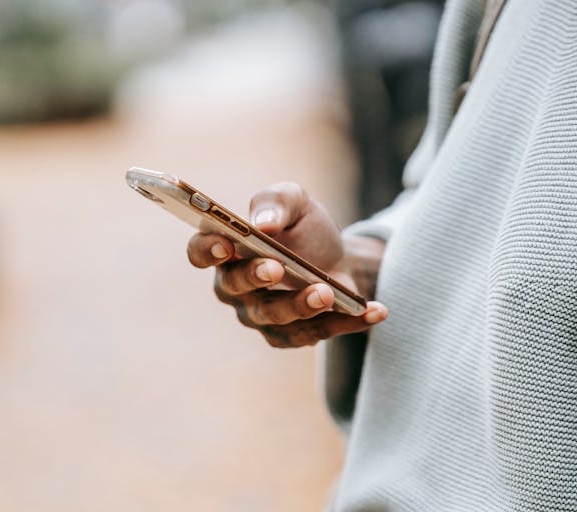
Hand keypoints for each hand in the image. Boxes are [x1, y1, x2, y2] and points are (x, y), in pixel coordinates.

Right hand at [186, 183, 387, 347]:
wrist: (337, 257)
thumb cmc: (303, 228)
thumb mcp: (295, 201)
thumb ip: (276, 201)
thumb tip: (263, 222)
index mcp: (226, 248)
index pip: (200, 252)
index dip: (207, 250)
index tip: (226, 244)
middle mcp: (235, 287)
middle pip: (235, 288)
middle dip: (255, 278)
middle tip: (276, 268)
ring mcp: (261, 315)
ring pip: (274, 318)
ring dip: (300, 306)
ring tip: (326, 292)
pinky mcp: (292, 335)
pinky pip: (316, 333)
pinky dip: (347, 322)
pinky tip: (375, 311)